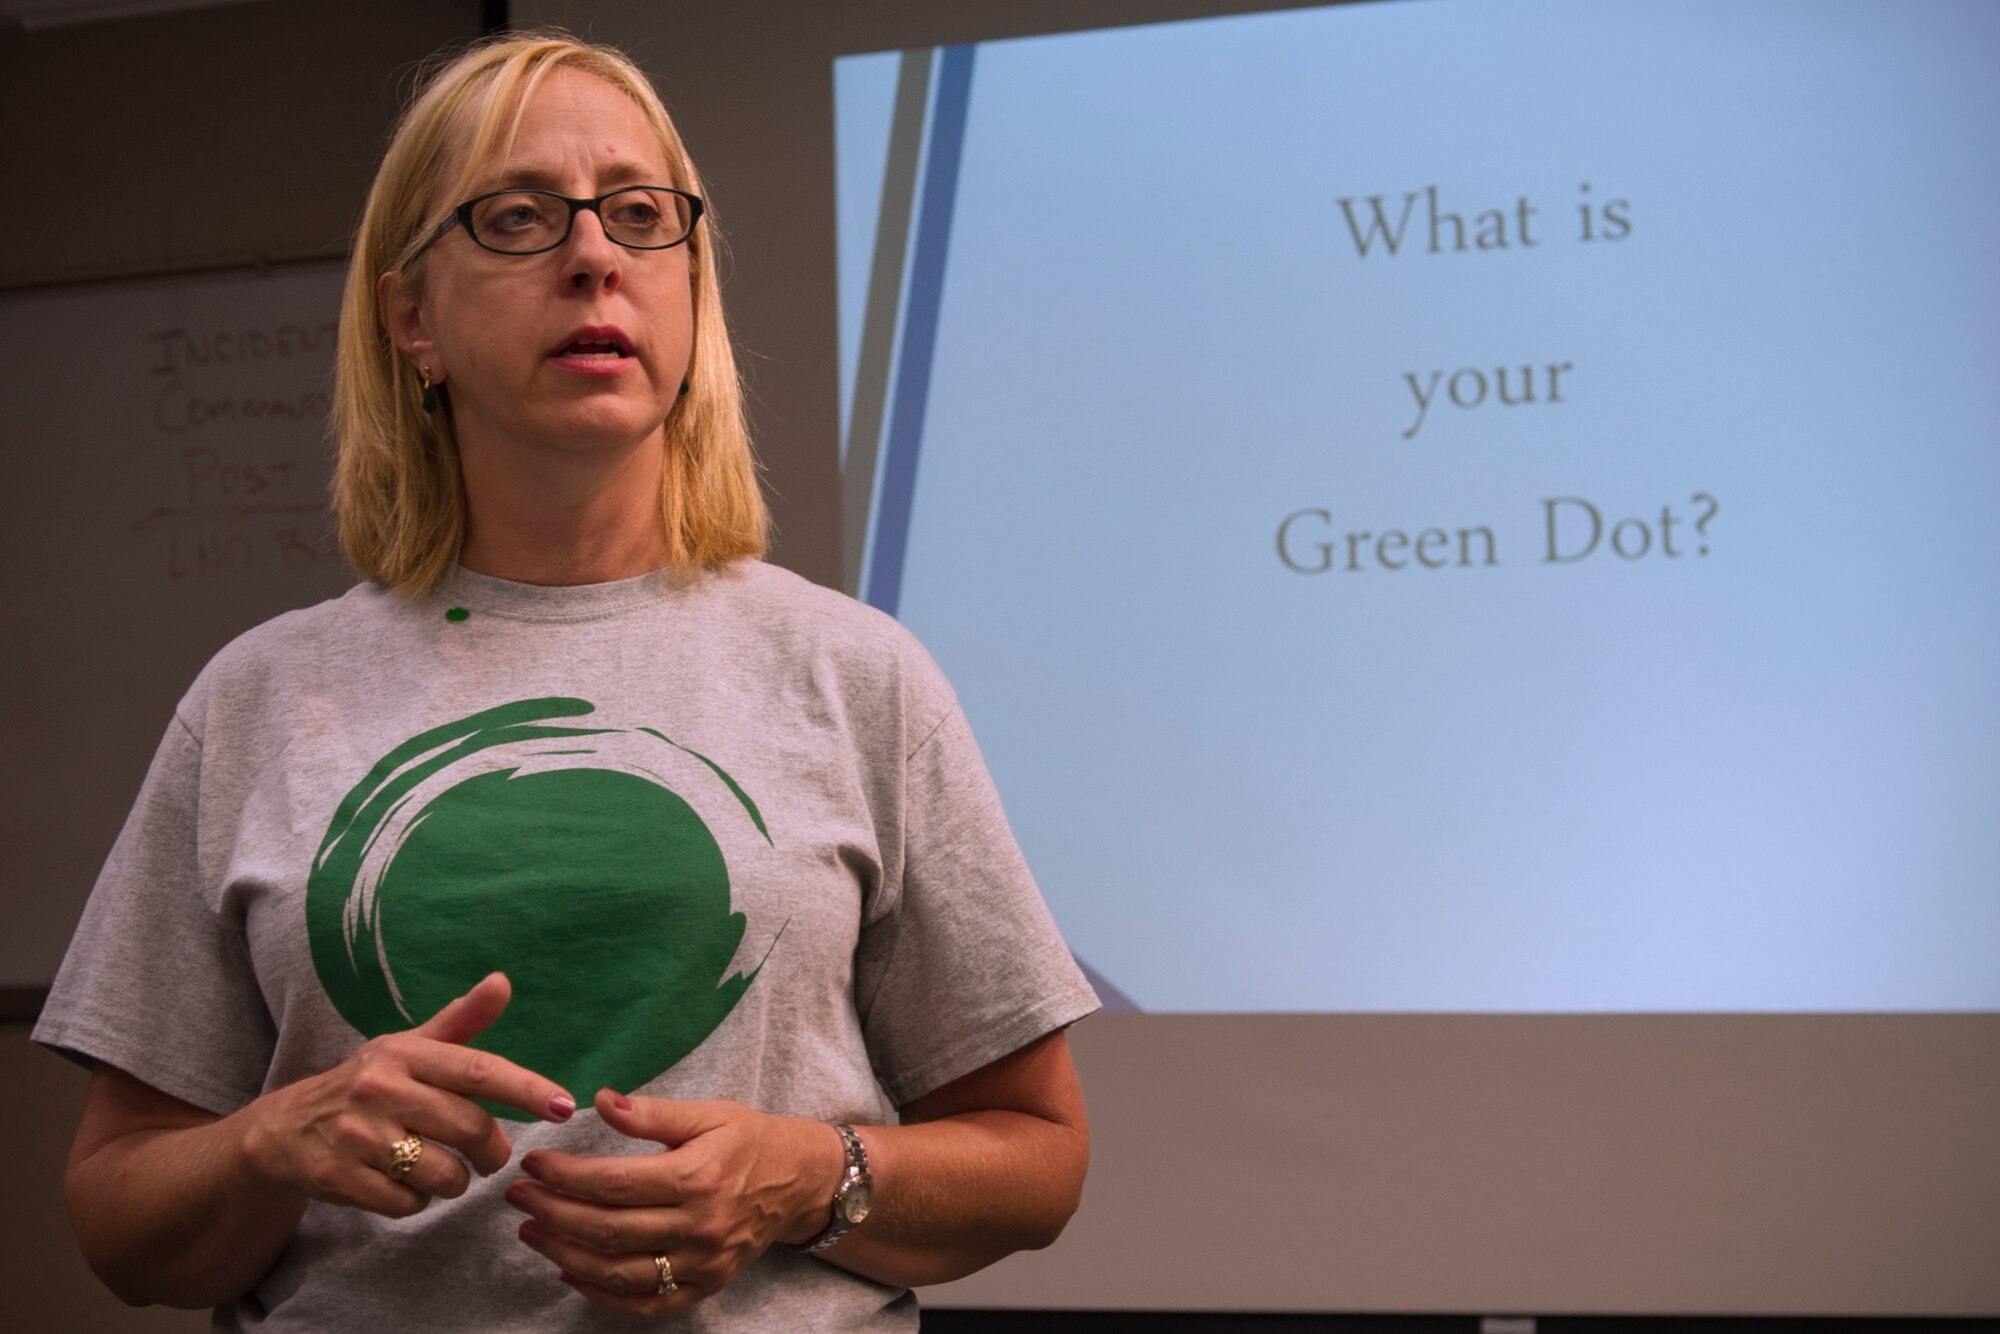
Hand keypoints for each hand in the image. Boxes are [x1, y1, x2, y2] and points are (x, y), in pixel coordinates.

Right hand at [239, 972, 575, 1216]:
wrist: (285, 1129)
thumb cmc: (367, 1084)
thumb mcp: (410, 1047)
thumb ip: (461, 1021)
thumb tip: (503, 981)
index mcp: (404, 1053)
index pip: (478, 1070)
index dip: (526, 1089)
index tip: (565, 1107)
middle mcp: (379, 1089)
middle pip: (469, 1129)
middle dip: (493, 1151)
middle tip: (491, 1155)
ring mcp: (357, 1135)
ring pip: (444, 1175)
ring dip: (456, 1181)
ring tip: (442, 1169)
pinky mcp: (340, 1177)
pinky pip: (408, 1204)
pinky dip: (417, 1202)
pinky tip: (404, 1185)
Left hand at [505, 1090, 842, 1316]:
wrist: (801, 1180)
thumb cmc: (749, 1139)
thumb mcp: (707, 1113)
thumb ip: (652, 1113)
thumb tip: (600, 1101)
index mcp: (696, 1177)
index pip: (613, 1183)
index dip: (565, 1176)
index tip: (532, 1164)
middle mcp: (699, 1225)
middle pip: (609, 1229)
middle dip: (554, 1214)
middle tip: (519, 1198)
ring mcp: (703, 1263)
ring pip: (620, 1272)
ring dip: (567, 1255)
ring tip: (533, 1233)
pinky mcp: (707, 1286)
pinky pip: (648, 1303)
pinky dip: (604, 1296)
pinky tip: (572, 1272)